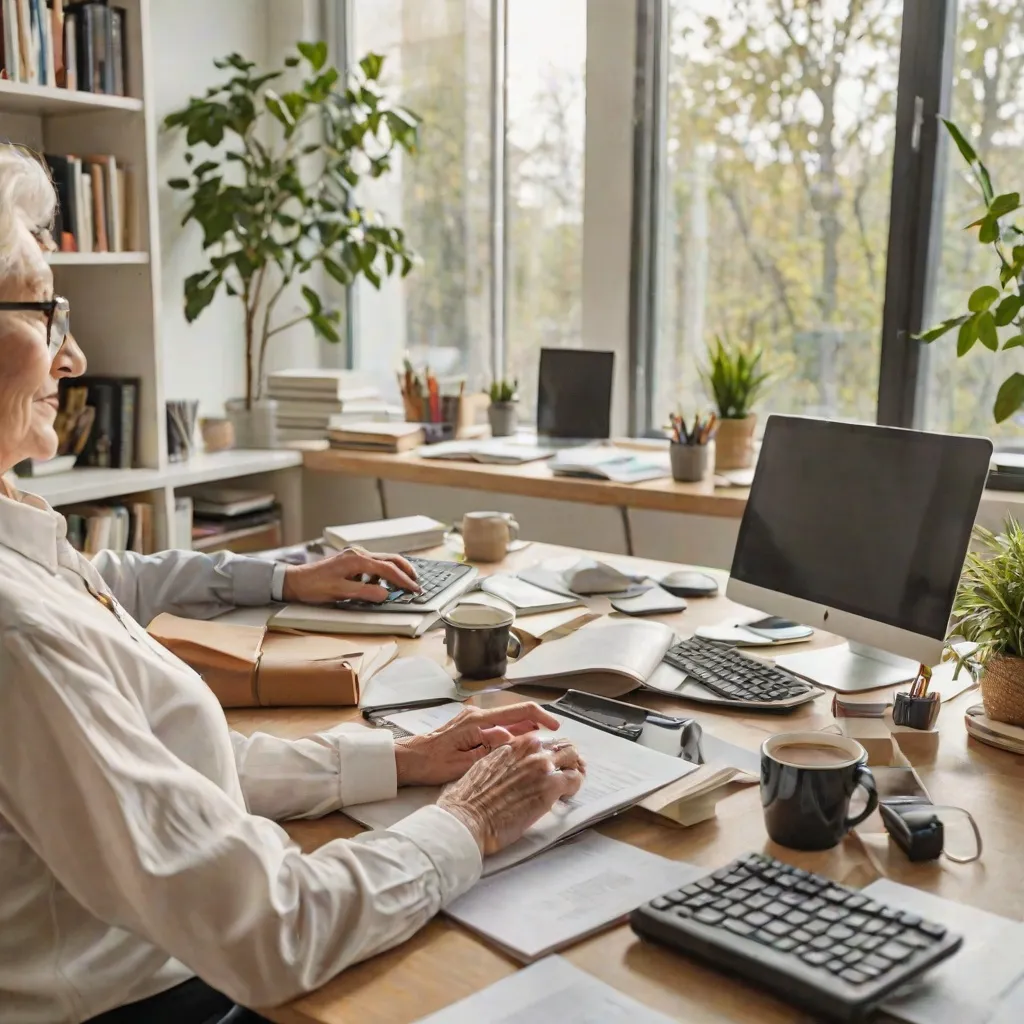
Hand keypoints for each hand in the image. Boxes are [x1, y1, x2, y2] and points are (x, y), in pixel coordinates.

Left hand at [282, 547, 419, 603]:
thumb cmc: (313, 586)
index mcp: (357, 560)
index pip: (388, 569)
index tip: (414, 590)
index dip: (403, 580)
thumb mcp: (340, 592)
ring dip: (393, 573)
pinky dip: (380, 575)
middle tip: (415, 584)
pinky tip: (377, 586)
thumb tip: (385, 594)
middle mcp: (358, 554)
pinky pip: (373, 566)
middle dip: (405, 571)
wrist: (294, 581)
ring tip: (399, 588)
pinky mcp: (352, 561)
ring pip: (383, 561)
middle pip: (390, 559)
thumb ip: (365, 593)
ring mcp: (355, 556)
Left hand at [394, 702, 562, 785]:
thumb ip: (489, 750)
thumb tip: (513, 739)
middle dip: (536, 728)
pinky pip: (497, 728)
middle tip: (550, 747)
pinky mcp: (471, 727)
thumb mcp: (463, 763)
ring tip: (537, 752)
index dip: (541, 718)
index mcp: (478, 721)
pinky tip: (515, 752)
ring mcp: (474, 719)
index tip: (555, 728)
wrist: (410, 759)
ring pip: (508, 722)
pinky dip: (510, 737)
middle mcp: (478, 715)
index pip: (519, 712)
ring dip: (524, 734)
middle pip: (516, 715)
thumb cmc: (431, 763)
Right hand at [438, 733, 585, 854]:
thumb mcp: (483, 767)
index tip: (551, 764)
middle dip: (566, 759)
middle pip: (561, 744)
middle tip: (564, 775)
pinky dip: (574, 788)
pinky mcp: (550, 786)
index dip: (550, 752)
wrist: (467, 818)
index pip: (543, 739)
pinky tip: (564, 798)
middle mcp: (529, 749)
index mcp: (513, 744)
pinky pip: (575, 780)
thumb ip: (502, 761)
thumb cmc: (469, 799)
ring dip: (573, 770)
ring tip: (567, 786)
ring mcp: (542, 766)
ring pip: (573, 757)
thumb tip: (509, 769)